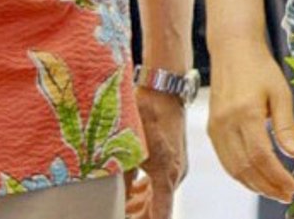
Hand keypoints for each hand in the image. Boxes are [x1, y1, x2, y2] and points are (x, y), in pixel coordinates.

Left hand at [126, 87, 186, 218]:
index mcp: (167, 173)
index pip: (161, 215)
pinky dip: (147, 190)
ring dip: (141, 204)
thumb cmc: (148, 112)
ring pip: (159, 195)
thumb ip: (123, 179)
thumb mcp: (130, 148)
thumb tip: (116, 202)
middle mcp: (176, 172)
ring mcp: (177, 164)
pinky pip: (162, 182)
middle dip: (139, 215)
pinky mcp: (175, 156)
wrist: (164, 88)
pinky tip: (133, 189)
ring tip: (121, 205)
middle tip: (119, 214)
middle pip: (159, 208)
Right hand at [207, 35, 293, 202]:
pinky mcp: (211, 130)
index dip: (276, 177)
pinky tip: (255, 177)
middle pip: (245, 168)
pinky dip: (240, 174)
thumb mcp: (280, 91)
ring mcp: (215, 128)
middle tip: (285, 194)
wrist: (233, 49)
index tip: (291, 187)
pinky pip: (225, 160)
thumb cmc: (259, 66)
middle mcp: (226, 124)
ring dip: (253, 185)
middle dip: (266, 186)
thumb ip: (286, 124)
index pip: (261, 156)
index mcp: (245, 112)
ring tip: (274, 191)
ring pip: (232, 169)